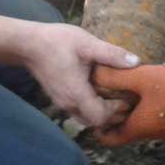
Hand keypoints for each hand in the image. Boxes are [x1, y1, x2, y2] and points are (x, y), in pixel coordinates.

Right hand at [21, 23, 139, 127]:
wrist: (28, 45)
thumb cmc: (57, 42)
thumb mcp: (87, 43)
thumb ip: (111, 54)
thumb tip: (136, 62)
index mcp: (76, 93)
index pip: (101, 118)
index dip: (116, 112)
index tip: (126, 97)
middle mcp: (69, 104)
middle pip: (95, 122)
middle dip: (112, 115)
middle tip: (125, 99)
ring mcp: (62, 103)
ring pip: (86, 119)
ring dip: (102, 113)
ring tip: (114, 97)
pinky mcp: (59, 99)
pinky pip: (79, 112)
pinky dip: (92, 108)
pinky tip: (98, 92)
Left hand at [91, 63, 164, 145]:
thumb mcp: (142, 77)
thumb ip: (118, 76)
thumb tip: (96, 73)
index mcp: (137, 127)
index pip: (110, 137)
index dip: (98, 127)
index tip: (92, 113)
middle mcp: (150, 132)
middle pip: (125, 128)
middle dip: (114, 114)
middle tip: (106, 95)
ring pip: (141, 120)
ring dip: (132, 108)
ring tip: (125, 87)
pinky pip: (155, 115)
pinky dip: (146, 105)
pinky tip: (148, 86)